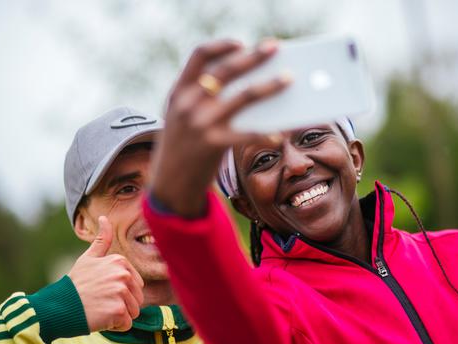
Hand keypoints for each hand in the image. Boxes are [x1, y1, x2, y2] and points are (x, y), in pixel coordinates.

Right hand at [68, 216, 143, 331]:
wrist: (59, 307)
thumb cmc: (75, 284)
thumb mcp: (88, 258)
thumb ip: (102, 240)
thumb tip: (105, 217)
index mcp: (120, 262)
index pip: (136, 285)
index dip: (120, 293)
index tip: (102, 290)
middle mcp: (123, 275)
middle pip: (137, 299)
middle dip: (121, 305)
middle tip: (100, 301)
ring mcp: (121, 292)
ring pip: (133, 312)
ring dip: (119, 316)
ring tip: (100, 309)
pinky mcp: (118, 310)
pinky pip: (127, 324)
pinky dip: (115, 326)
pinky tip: (100, 318)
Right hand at [150, 39, 290, 216]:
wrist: (169, 186)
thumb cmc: (183, 150)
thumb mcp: (181, 119)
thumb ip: (203, 100)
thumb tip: (249, 85)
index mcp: (179, 92)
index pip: (199, 55)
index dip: (222, 46)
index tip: (242, 43)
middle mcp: (188, 103)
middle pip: (226, 70)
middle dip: (253, 56)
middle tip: (275, 46)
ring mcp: (200, 123)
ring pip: (244, 96)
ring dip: (270, 85)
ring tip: (288, 79)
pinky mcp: (213, 144)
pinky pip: (249, 134)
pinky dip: (267, 133)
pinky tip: (281, 134)